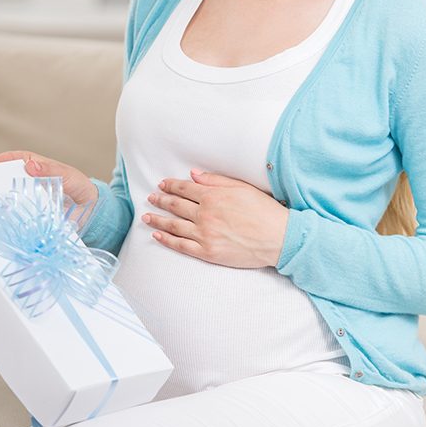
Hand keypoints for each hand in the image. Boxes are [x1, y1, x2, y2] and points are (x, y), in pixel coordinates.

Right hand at [0, 151, 98, 211]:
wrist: (92, 210)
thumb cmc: (80, 187)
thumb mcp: (69, 176)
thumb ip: (52, 170)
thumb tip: (31, 165)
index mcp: (38, 167)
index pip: (16, 160)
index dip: (1, 161)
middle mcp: (31, 182)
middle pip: (8, 178)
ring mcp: (31, 198)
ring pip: (11, 196)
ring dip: (0, 198)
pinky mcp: (33, 215)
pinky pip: (19, 213)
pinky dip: (11, 215)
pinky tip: (4, 217)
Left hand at [141, 168, 288, 267]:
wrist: (279, 238)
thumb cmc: (264, 211)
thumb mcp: (241, 187)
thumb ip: (214, 180)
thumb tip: (193, 174)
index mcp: (212, 196)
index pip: (184, 189)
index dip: (170, 186)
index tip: (161, 184)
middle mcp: (205, 214)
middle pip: (175, 205)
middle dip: (160, 200)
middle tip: (151, 198)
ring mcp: (204, 234)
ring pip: (173, 225)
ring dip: (157, 219)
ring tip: (146, 215)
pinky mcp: (207, 252)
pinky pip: (181, 245)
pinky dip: (166, 239)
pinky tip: (157, 234)